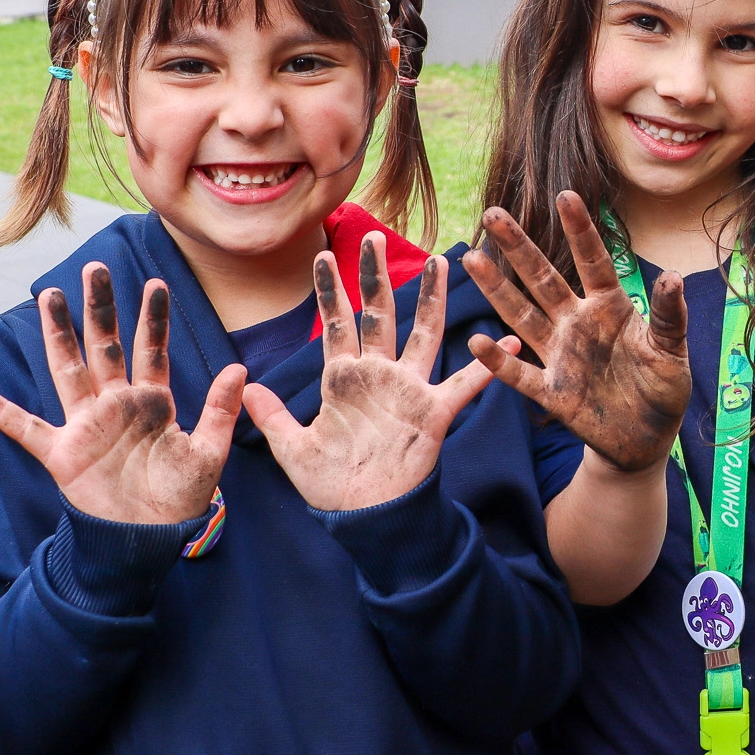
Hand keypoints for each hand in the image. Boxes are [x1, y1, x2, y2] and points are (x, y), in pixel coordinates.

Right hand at [0, 264, 242, 524]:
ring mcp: (86, 426)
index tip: (155, 283)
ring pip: (68, 369)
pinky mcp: (63, 454)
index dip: (153, 318)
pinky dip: (1, 413)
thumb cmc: (181, 498)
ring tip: (48, 296)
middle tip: (95, 267)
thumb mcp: (209, 452)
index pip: (151, 349)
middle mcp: (115, 405)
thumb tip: (241, 367)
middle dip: (100, 308)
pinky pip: (27, 429)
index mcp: (151, 402)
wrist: (150, 540)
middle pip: (105, 346)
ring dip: (58, 334)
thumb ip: (221, 410)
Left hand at [244, 237, 509, 511]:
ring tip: (441, 261)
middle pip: (378, 314)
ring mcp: (408, 390)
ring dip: (431, 299)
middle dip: (375, 276)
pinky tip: (508, 342)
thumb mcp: (293, 450)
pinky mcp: (434, 412)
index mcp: (343, 379)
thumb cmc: (331, 486)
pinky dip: (486, 365)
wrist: (369, 517)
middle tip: (373, 236)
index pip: (335, 324)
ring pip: (423, 333)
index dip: (328, 291)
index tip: (322, 255)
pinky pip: (465, 384)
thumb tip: (246, 386)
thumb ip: (272, 416)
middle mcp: (378, 375)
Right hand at [461, 193, 690, 474]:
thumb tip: (672, 276)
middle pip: (543, 279)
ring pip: (522, 316)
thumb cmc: (662, 389)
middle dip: (519, 248)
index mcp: (610, 308)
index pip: (593, 262)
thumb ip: (669, 317)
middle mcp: (578, 324)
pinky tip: (477, 342)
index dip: (579, 231)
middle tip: (494, 213)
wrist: (647, 441)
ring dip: (497, 290)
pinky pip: (520, 375)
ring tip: (471, 258)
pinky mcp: (553, 393)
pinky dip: (499, 362)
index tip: (566, 195)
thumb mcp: (673, 352)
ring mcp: (561, 356)